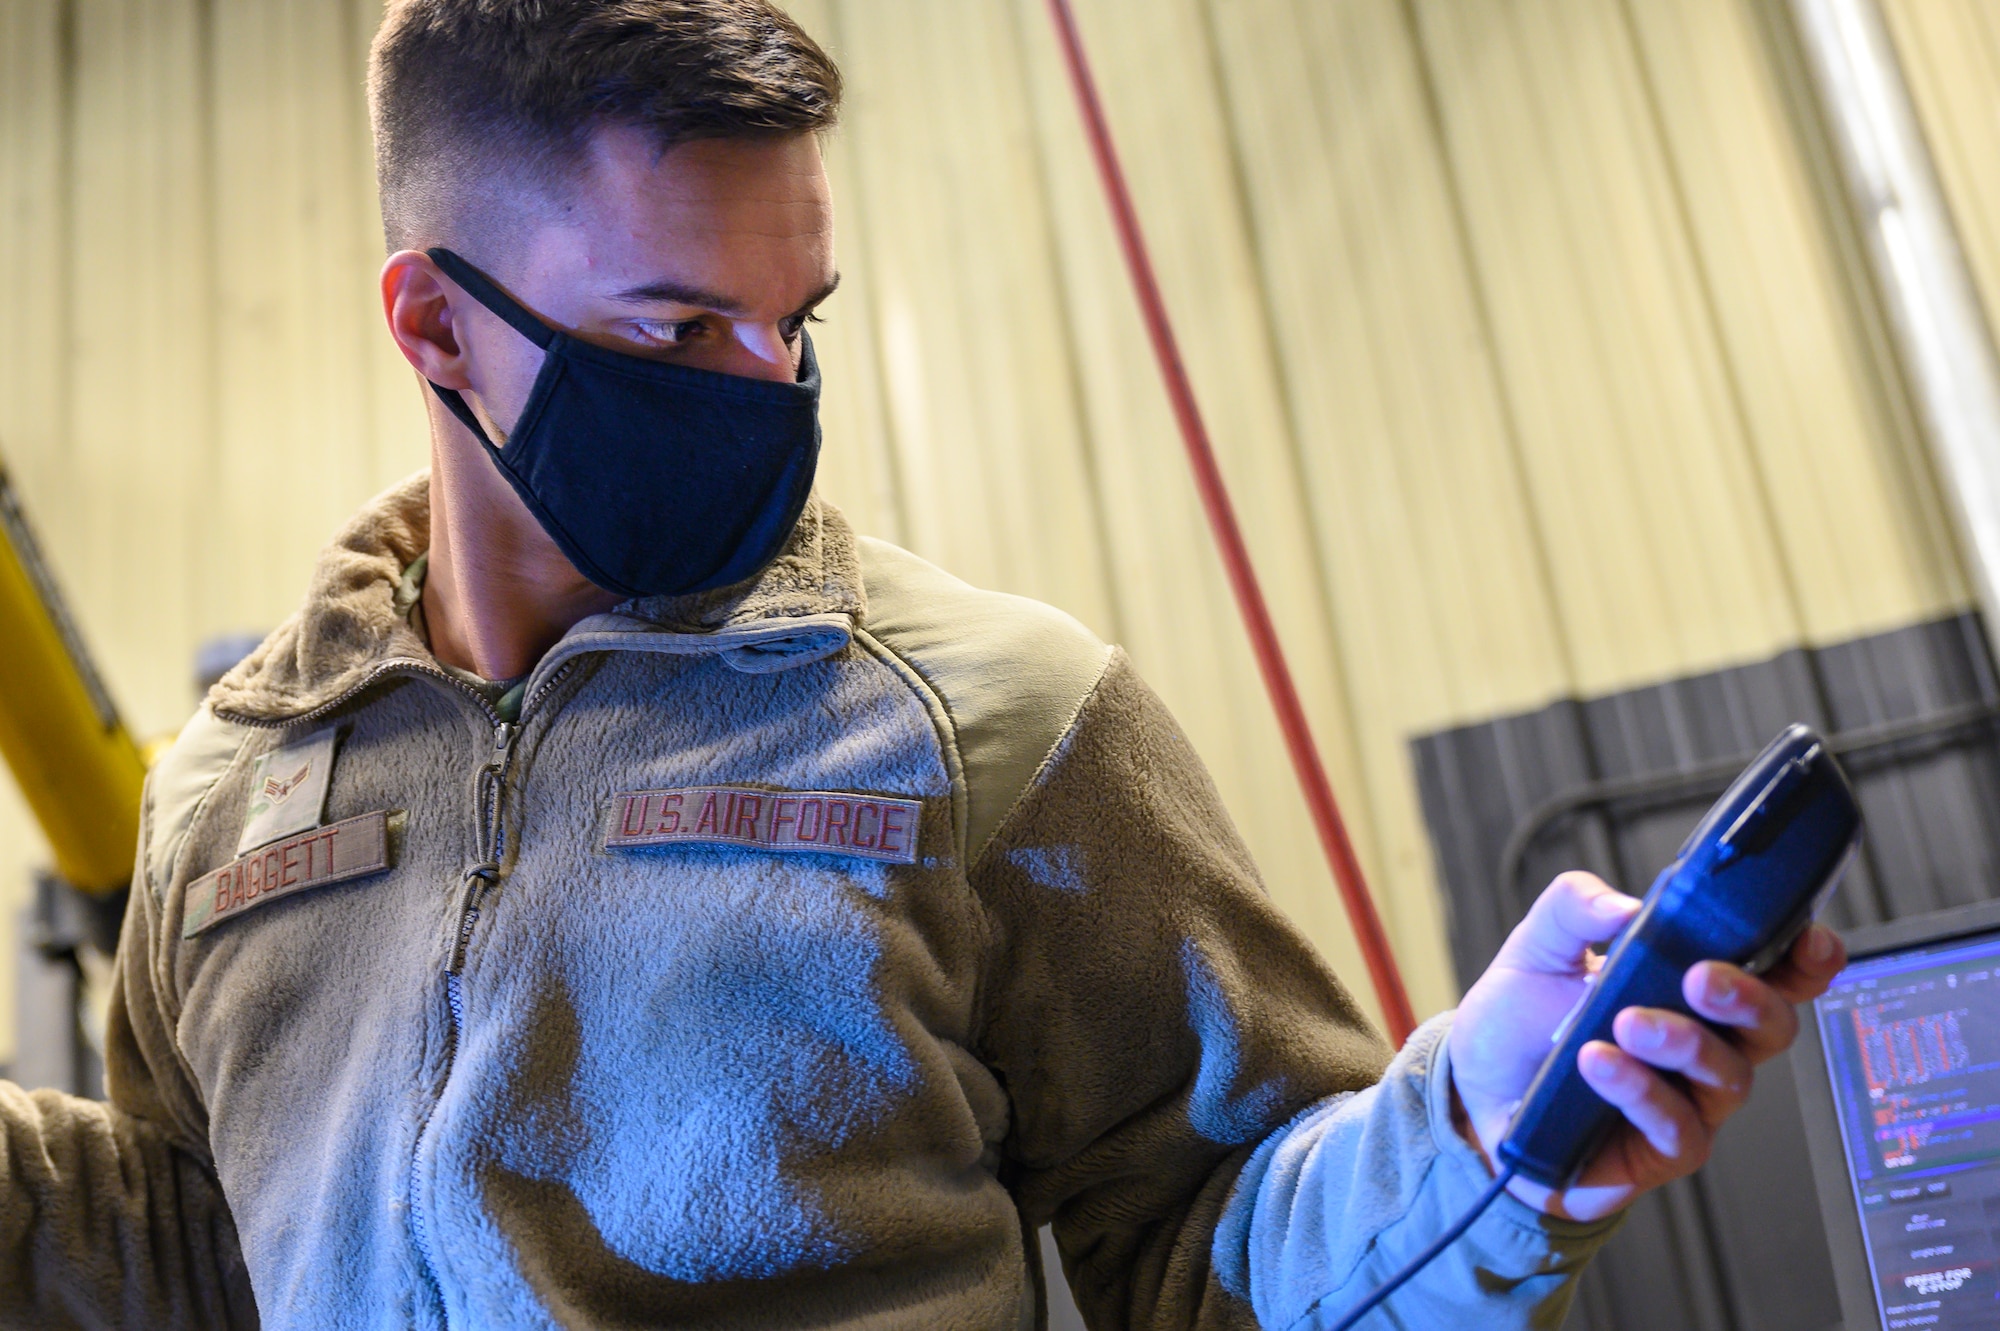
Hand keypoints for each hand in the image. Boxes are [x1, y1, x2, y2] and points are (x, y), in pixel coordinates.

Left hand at [1446, 871, 1845, 1220]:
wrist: (1473, 1090)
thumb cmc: (1520, 1020)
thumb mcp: (1538, 946)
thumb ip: (1574, 907)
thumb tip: (1623, 905)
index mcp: (1692, 990)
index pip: (1775, 974)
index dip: (1805, 959)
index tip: (1804, 938)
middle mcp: (1705, 1046)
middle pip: (1772, 1026)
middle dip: (1748, 998)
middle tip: (1701, 977)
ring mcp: (1690, 1100)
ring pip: (1729, 1076)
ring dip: (1683, 1042)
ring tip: (1625, 1022)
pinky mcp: (1661, 1150)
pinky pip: (1678, 1127)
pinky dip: (1641, 1091)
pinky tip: (1598, 1063)